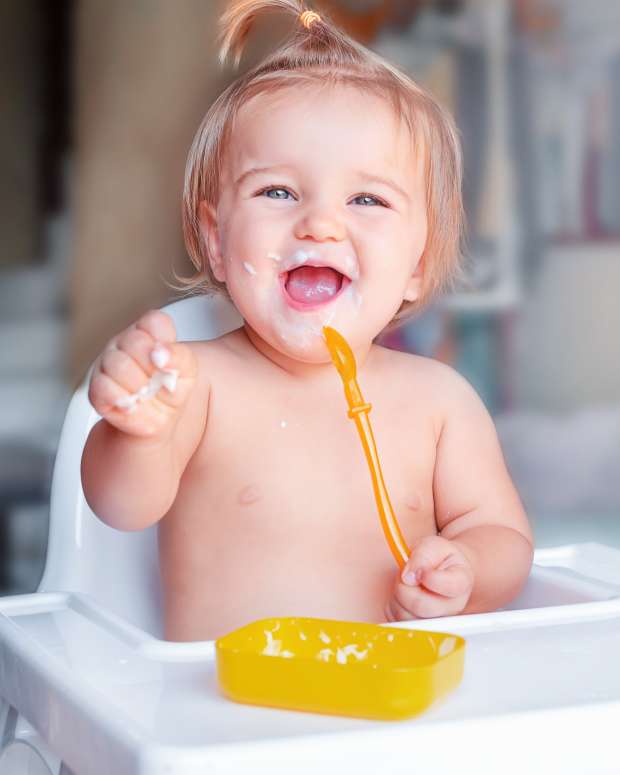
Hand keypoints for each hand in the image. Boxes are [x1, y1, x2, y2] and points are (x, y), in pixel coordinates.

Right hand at [88, 310, 197, 438]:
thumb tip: (160, 353)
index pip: (154, 322)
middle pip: (135, 342)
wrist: (158, 417)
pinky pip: (103, 387)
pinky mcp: (96, 389)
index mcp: (148, 332)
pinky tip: (134, 404)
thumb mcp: (187, 370)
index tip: (168, 363)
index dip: (164, 343)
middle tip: (159, 382)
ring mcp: (107, 364)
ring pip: (118, 364)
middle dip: (153, 367)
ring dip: (140, 384)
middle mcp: (124, 343)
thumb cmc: (172, 387)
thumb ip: (179, 356)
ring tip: (147, 395)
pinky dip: (123, 398)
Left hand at [385, 535, 473, 620]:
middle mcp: (453, 608)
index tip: (421, 570)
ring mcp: (437, 622)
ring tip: (407, 583)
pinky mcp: (419, 628)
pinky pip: (396, 618)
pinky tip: (404, 594)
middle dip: (406, 586)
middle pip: (422, 606)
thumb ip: (423, 555)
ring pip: (406, 615)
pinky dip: (393, 604)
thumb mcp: (434, 545)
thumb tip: (409, 577)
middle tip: (408, 574)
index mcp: (461, 583)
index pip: (448, 586)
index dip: (428, 577)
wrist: (441, 571)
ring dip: (398, 595)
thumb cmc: (439, 558)